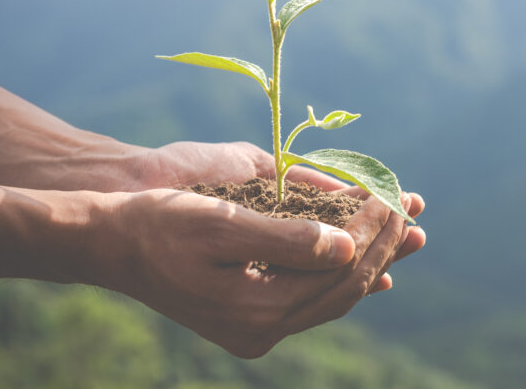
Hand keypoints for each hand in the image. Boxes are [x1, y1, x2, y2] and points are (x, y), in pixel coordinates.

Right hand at [101, 187, 424, 357]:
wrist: (112, 244)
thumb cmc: (161, 224)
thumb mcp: (222, 224)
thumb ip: (287, 239)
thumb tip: (347, 246)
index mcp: (256, 310)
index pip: (340, 271)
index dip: (373, 232)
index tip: (394, 196)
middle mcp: (262, 329)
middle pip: (345, 288)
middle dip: (384, 246)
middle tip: (413, 209)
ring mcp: (257, 329)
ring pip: (335, 296)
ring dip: (373, 260)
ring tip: (408, 233)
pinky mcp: (252, 318)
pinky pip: (314, 301)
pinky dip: (345, 278)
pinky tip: (372, 269)